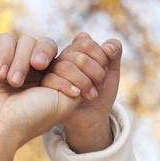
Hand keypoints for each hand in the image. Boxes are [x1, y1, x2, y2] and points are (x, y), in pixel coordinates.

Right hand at [0, 32, 80, 153]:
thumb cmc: (28, 119)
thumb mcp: (64, 102)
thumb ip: (78, 79)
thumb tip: (80, 56)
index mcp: (49, 82)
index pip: (65, 57)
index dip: (69, 61)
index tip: (67, 81)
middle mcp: (30, 72)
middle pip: (47, 44)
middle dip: (45, 52)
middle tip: (39, 66)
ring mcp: (9, 63)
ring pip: (26, 41)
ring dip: (22, 60)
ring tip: (14, 83)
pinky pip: (5, 40)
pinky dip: (6, 55)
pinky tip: (0, 75)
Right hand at [42, 32, 121, 151]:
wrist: (91, 117)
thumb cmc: (100, 92)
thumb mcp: (112, 71)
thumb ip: (114, 52)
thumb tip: (108, 46)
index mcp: (77, 49)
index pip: (86, 43)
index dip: (100, 56)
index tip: (106, 71)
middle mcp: (63, 57)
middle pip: (77, 55)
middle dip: (95, 71)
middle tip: (100, 83)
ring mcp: (53, 70)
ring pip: (65, 67)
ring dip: (84, 82)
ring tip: (93, 94)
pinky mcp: (46, 86)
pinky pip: (52, 80)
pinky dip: (69, 88)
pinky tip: (78, 96)